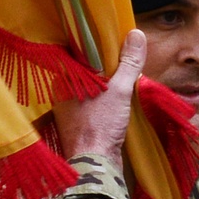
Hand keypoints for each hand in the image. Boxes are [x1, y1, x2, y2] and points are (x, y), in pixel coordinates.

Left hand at [54, 29, 147, 162]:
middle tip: (123, 60)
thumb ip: (128, 62)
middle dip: (102, 67)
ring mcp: (67, 111)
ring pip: (87, 90)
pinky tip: (117, 104)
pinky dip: (102, 102)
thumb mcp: (119, 90)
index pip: (76, 54)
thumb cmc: (101, 125)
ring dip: (104, 86)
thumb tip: (137, 34)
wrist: (95, 164)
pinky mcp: (77, 126)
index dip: (93, 46)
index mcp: (64, 80)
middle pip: (83, 72)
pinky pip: (90, 105)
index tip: (111, 41)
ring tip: (124, 81)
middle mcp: (61, 93)